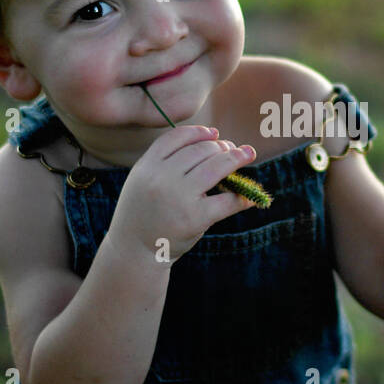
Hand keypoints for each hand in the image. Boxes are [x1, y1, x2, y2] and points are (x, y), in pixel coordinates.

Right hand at [108, 125, 257, 261]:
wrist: (134, 251)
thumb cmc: (144, 214)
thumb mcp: (142, 182)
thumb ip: (164, 163)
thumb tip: (208, 142)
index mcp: (147, 166)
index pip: (177, 138)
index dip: (199, 132)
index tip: (215, 133)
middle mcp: (161, 178)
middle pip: (200, 150)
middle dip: (221, 146)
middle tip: (232, 149)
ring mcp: (179, 197)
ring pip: (216, 167)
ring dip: (236, 158)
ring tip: (247, 154)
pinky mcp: (195, 217)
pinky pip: (226, 201)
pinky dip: (242, 197)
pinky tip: (249, 197)